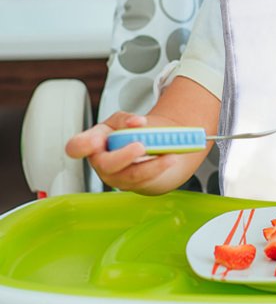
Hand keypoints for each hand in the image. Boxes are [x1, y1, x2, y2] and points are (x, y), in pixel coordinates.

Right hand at [65, 112, 179, 193]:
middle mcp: (101, 162)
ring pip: (131, 175)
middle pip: (106, 164)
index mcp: (94, 141)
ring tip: (169, 154)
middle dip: (124, 155)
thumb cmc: (128, 132)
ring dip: (152, 165)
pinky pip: (145, 180)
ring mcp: (116, 176)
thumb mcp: (123, 120)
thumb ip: (126, 119)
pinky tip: (171, 158)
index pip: (76, 147)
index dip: (82, 146)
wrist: (147, 148)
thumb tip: (136, 123)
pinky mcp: (132, 184)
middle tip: (141, 145)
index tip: (95, 141)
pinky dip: (160, 168)